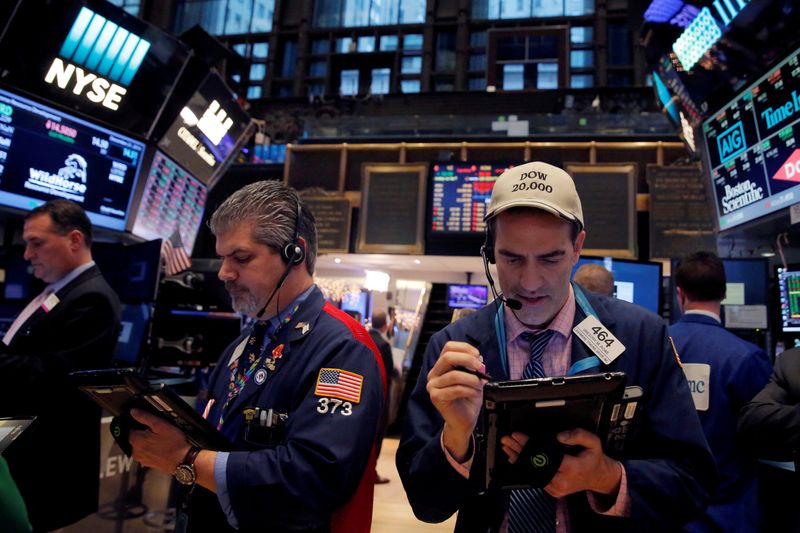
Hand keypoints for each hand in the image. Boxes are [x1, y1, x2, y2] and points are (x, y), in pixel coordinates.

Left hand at [128, 408, 190, 474]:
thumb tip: (133, 411)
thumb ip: (145, 417)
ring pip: (141, 446)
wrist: (183, 460)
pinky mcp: (148, 464)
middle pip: (135, 438)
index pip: (131, 428)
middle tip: (158, 432)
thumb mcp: (160, 424)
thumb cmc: (174, 443)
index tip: (151, 425)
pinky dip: (151, 450)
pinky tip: (162, 448)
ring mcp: (142, 459)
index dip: (141, 425)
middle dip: (144, 434)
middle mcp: (135, 451)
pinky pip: (146, 453)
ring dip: (147, 442)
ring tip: (161, 440)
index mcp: (136, 440)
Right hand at [426, 341, 486, 459]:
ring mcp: (433, 386)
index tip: (478, 356)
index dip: (465, 348)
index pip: (448, 347)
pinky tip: (475, 393)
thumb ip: (473, 367)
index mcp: (442, 366)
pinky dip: (469, 390)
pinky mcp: (436, 397)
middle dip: (468, 360)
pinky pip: (455, 389)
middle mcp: (434, 374)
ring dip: (472, 380)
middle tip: (481, 368)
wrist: (463, 421)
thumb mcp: (472, 378)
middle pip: (448, 357)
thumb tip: (478, 360)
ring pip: (454, 375)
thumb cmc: (467, 399)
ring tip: (479, 386)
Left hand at [501, 429, 620, 497]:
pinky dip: (525, 467)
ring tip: (507, 447)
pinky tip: (516, 458)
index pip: (545, 456)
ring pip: (533, 473)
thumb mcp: (593, 442)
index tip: (518, 436)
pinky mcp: (553, 491)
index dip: (529, 446)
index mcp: (573, 468)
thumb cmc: (594, 459)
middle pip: (535, 465)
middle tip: (507, 439)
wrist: (598, 477)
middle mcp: (563, 481)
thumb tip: (558, 436)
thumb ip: (577, 435)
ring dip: (519, 459)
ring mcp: (557, 488)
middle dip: (519, 450)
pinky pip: (536, 478)